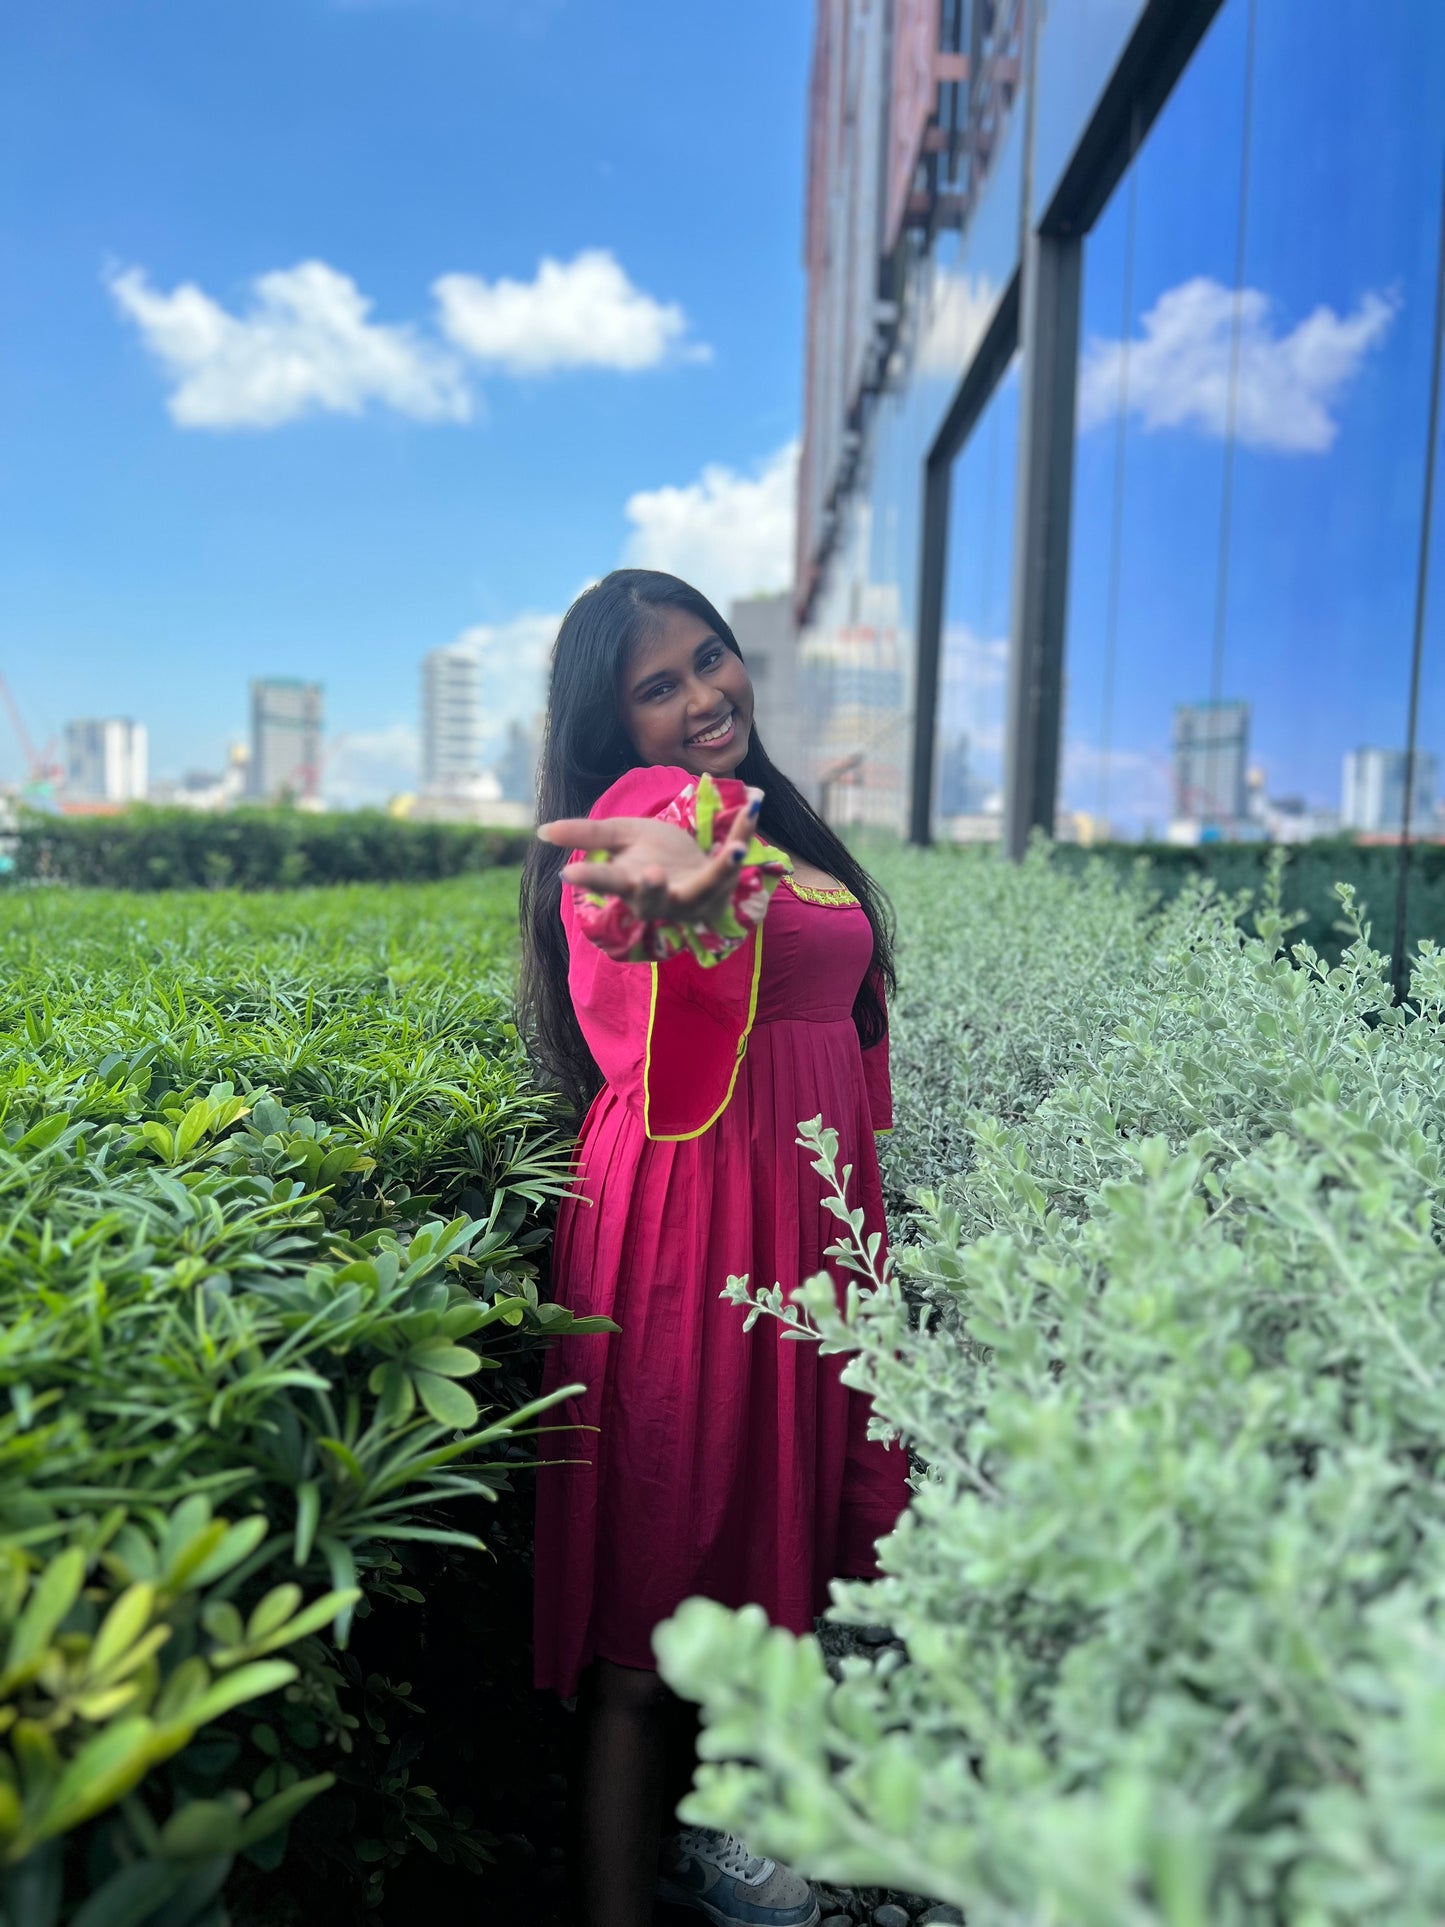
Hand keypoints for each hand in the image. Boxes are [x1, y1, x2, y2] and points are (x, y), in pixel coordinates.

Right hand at [538, 789, 762, 926]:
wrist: (695, 868)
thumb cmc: (653, 856)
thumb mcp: (619, 839)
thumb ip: (586, 836)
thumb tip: (541, 832)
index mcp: (632, 885)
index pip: (609, 885)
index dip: (591, 882)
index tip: (569, 875)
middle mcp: (665, 897)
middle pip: (657, 900)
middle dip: (653, 890)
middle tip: (650, 875)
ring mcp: (698, 895)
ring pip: (710, 886)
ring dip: (725, 867)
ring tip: (737, 848)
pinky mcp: (726, 883)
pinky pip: (737, 855)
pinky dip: (746, 828)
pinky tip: (756, 801)